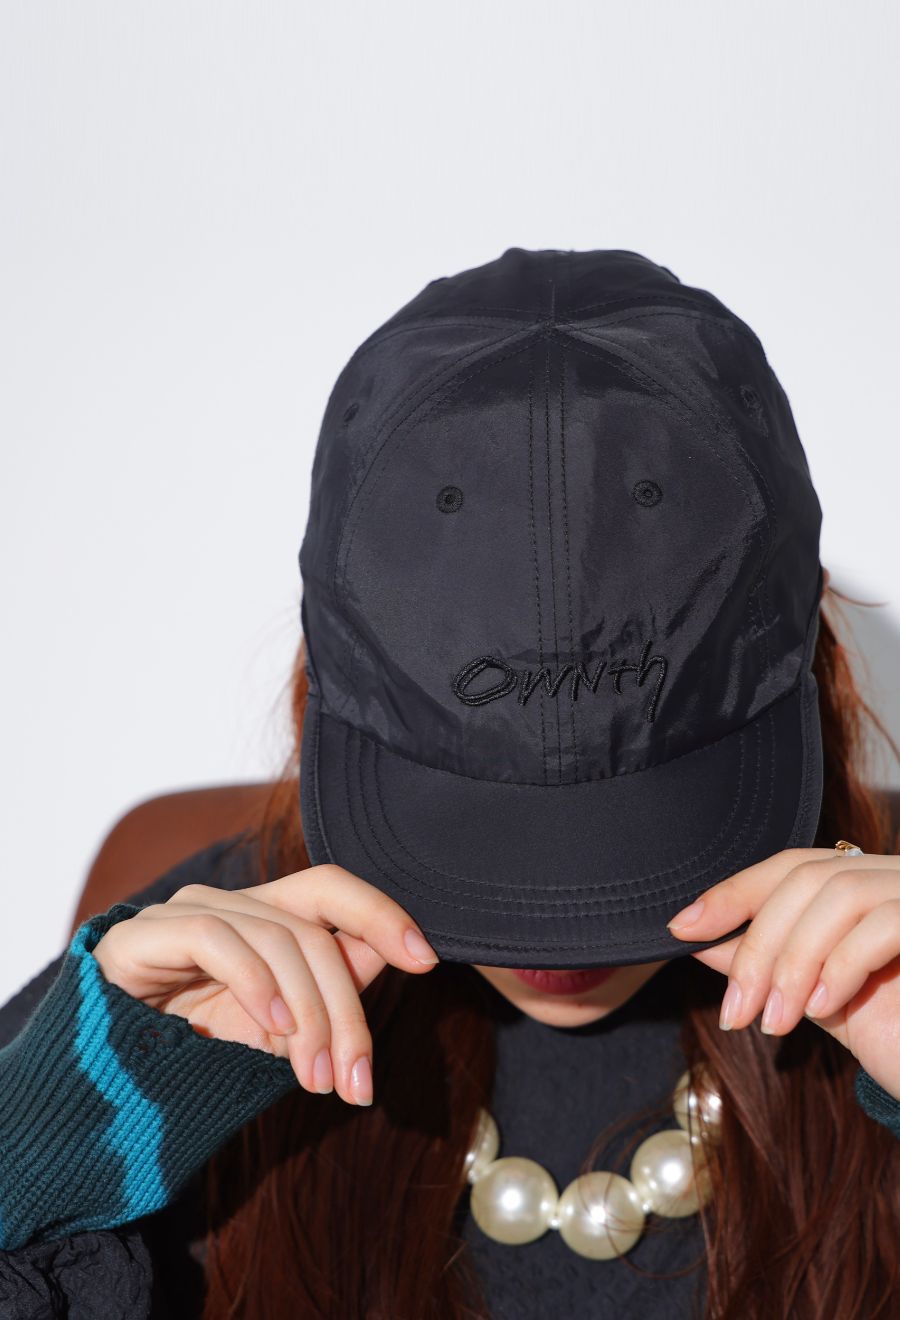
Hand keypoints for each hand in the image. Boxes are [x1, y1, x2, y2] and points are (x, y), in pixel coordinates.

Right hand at [91, 864, 439, 1106]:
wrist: (102, 1089)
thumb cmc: (192, 1057)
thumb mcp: (277, 1033)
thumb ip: (328, 991)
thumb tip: (392, 956)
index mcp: (264, 919)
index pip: (331, 890)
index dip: (381, 913)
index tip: (426, 960)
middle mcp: (230, 905)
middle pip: (313, 926)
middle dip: (347, 1006)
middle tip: (357, 1079)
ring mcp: (187, 913)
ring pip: (276, 939)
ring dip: (309, 1015)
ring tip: (315, 1079)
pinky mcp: (146, 934)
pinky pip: (218, 939)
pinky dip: (255, 983)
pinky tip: (272, 1030)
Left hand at [666, 848, 899, 1100]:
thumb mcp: (822, 1001)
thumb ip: (771, 967)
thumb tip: (700, 941)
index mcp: (869, 885)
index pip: (791, 865)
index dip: (733, 891)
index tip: (681, 926)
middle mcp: (898, 874)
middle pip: (805, 877)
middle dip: (758, 943)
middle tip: (735, 1011)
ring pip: (838, 894)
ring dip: (792, 961)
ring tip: (776, 1022)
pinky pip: (881, 924)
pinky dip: (840, 966)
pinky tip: (823, 1011)